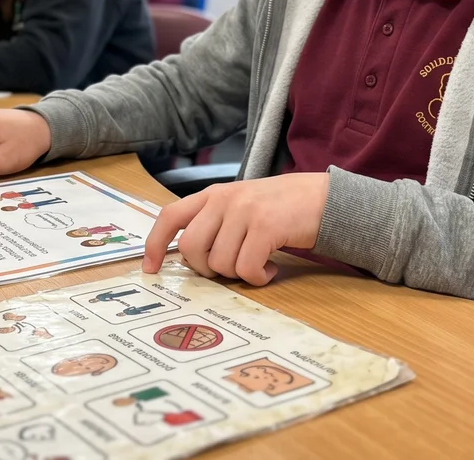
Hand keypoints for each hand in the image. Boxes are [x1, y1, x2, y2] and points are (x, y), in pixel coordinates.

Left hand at [141, 174, 328, 286]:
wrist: (322, 198)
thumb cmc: (280, 209)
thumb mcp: (240, 206)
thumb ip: (214, 223)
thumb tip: (189, 258)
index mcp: (212, 195)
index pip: (170, 216)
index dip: (155, 244)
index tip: (151, 269)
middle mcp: (224, 199)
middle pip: (192, 248)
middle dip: (207, 270)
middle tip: (230, 269)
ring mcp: (244, 211)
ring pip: (220, 263)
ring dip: (238, 275)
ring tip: (258, 265)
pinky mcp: (265, 226)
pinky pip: (247, 268)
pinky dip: (258, 278)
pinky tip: (271, 269)